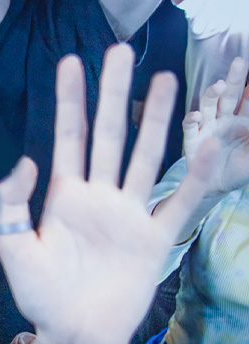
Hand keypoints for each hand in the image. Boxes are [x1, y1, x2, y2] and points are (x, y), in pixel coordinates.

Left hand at [0, 44, 216, 343]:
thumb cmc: (43, 299)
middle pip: (109, 137)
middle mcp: (100, 200)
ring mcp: (129, 217)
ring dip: (155, 120)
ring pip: (145, 158)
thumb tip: (24, 160)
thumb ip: (12, 205)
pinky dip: (196, 177)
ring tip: (166, 79)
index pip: (69, 139)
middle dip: (113, 96)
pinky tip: (207, 145)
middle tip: (119, 53)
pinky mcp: (154, 240)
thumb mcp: (15, 250)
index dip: (69, 102)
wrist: (75, 337)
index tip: (71, 63)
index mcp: (64, 199)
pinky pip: (179, 203)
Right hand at [183, 57, 248, 196]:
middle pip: (229, 94)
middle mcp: (225, 118)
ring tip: (217, 86)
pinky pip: (190, 127)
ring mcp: (207, 127)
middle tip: (239, 63)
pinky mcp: (192, 140)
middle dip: (234, 79)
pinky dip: (191, 119)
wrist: (217, 189)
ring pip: (209, 104)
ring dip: (211, 94)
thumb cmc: (240, 170)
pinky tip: (196, 116)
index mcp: (244, 119)